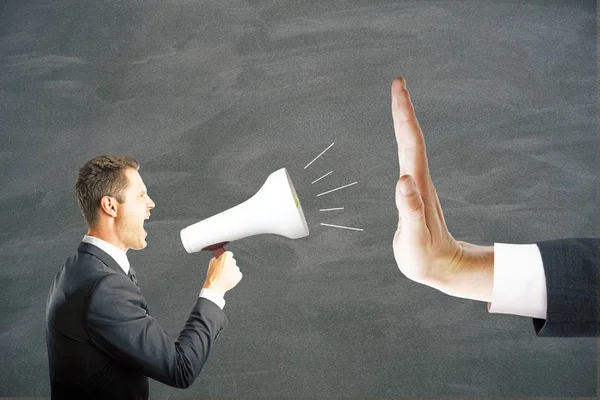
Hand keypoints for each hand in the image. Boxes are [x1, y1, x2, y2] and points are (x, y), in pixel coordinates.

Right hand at [202, 251, 241, 295]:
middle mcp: (232, 261)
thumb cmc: (213, 276)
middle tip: (223, 270)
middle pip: (232, 261)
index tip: (225, 260)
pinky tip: (228, 278)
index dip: (226, 257)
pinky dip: (234, 276)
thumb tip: (221, 256)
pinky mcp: (239, 275)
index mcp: (226, 257)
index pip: (228, 253)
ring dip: (231, 270)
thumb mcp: (212, 262)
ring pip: (235, 268)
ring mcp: (236, 269)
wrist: (215, 287)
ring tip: (225, 276)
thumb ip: (218, 257)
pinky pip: (237, 274)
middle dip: (228, 264)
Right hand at [391, 77, 493, 301]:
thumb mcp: (416, 242)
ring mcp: (417, 185)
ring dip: (404, 120)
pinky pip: (407, 157)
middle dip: (403, 109)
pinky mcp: (413, 191)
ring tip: (398, 99)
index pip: (411, 144)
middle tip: (397, 83)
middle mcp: (419, 180)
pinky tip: (400, 133)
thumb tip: (403, 180)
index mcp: (418, 187)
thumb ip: (410, 213)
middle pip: (411, 138)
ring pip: (410, 145)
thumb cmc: (426, 258)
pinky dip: (403, 138)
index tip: (399, 89)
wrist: (443, 266)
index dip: (404, 116)